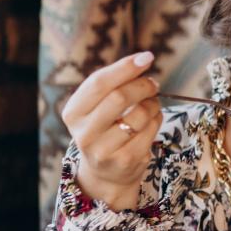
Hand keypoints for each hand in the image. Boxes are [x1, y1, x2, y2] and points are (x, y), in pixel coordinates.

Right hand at [61, 52, 161, 209]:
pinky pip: (151, 131)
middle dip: (142, 86)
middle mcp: (84, 132)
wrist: (106, 173)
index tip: (147, 57)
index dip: (125, 68)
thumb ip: (112, 86)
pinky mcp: (125, 160)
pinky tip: (152, 119)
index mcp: (73, 113)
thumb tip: (142, 60)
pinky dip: (157, 120)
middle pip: (120, 97)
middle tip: (153, 83)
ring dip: (153, 104)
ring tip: (152, 103)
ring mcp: (104, 149)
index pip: (99, 83)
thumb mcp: (97, 108)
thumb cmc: (104, 130)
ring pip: (139, 115)